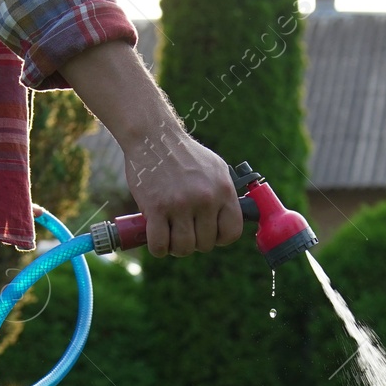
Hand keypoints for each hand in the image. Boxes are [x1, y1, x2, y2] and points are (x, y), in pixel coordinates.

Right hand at [122, 126, 243, 257]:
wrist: (153, 137)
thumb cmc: (183, 154)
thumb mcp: (215, 168)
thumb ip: (223, 194)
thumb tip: (229, 218)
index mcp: (223, 190)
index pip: (231, 232)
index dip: (219, 238)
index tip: (207, 232)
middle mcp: (205, 199)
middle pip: (205, 244)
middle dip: (194, 242)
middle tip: (182, 229)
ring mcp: (181, 204)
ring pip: (183, 248)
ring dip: (175, 247)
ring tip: (169, 233)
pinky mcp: (156, 208)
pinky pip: (159, 245)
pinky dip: (157, 248)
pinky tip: (156, 237)